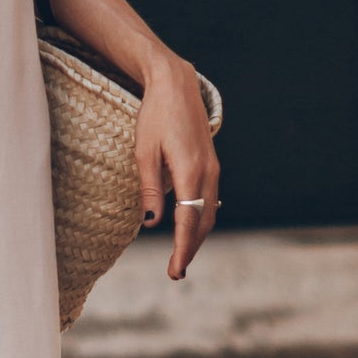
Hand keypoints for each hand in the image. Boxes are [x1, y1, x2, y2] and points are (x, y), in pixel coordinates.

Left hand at [136, 53, 219, 280]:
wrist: (176, 85)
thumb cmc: (154, 116)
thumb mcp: (144, 152)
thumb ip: (149, 188)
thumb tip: (151, 223)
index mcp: (189, 171)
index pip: (188, 221)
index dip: (182, 249)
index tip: (175, 270)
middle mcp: (207, 173)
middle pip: (203, 223)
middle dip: (191, 249)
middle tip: (175, 273)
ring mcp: (213, 168)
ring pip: (209, 213)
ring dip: (197, 237)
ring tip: (181, 257)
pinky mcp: (212, 164)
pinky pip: (210, 200)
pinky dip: (201, 219)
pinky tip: (191, 228)